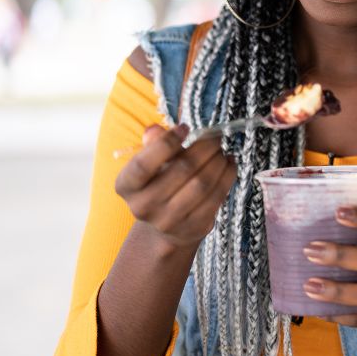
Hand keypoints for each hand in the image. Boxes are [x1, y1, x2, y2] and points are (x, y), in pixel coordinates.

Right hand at [114, 124, 237, 250]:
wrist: (166, 224)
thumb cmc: (159, 183)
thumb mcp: (152, 163)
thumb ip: (154, 144)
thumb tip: (154, 131)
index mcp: (126, 186)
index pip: (142, 165)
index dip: (166, 143)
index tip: (185, 128)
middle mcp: (142, 207)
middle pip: (182, 169)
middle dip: (204, 148)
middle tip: (216, 137)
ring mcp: (168, 221)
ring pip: (202, 183)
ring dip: (218, 161)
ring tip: (222, 151)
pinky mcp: (193, 228)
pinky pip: (216, 197)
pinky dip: (227, 176)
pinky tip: (229, 164)